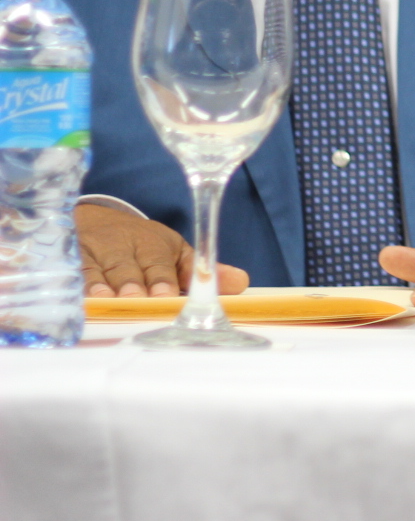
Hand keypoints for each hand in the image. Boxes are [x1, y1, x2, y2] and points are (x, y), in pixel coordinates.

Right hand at [77, 203, 249, 297]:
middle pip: (126, 267)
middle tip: (137, 300)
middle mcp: (122, 246)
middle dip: (132, 284)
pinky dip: (72, 285)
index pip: (158, 263)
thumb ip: (200, 271)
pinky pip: (68, 273)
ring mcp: (92, 252)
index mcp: (153, 244)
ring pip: (95, 270)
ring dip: (100, 286)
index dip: (162, 278)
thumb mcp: (173, 252)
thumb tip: (242, 283)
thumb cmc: (142, 246)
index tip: (167, 294)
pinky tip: (75, 298)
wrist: (95, 220)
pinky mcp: (67, 259)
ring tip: (106, 300)